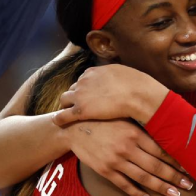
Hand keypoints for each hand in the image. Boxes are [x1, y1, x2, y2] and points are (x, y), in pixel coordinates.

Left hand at [54, 64, 168, 126]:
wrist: (137, 94)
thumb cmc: (135, 84)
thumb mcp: (121, 72)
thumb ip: (112, 76)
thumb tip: (115, 78)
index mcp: (92, 72)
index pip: (82, 80)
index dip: (83, 89)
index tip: (86, 96)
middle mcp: (83, 82)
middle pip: (71, 89)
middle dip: (74, 97)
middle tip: (76, 106)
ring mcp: (80, 96)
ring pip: (64, 100)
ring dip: (65, 106)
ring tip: (66, 114)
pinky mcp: (80, 111)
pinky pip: (62, 115)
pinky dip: (59, 118)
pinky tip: (58, 122)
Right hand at [65, 119, 191, 195]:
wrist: (75, 128)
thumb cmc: (104, 121)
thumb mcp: (125, 120)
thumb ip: (143, 130)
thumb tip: (167, 137)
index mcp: (134, 133)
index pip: (161, 150)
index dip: (177, 161)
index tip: (189, 168)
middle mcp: (127, 147)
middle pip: (156, 166)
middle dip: (175, 177)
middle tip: (189, 185)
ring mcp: (115, 160)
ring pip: (144, 178)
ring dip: (161, 187)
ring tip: (175, 195)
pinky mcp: (105, 170)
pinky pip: (125, 185)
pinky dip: (138, 194)